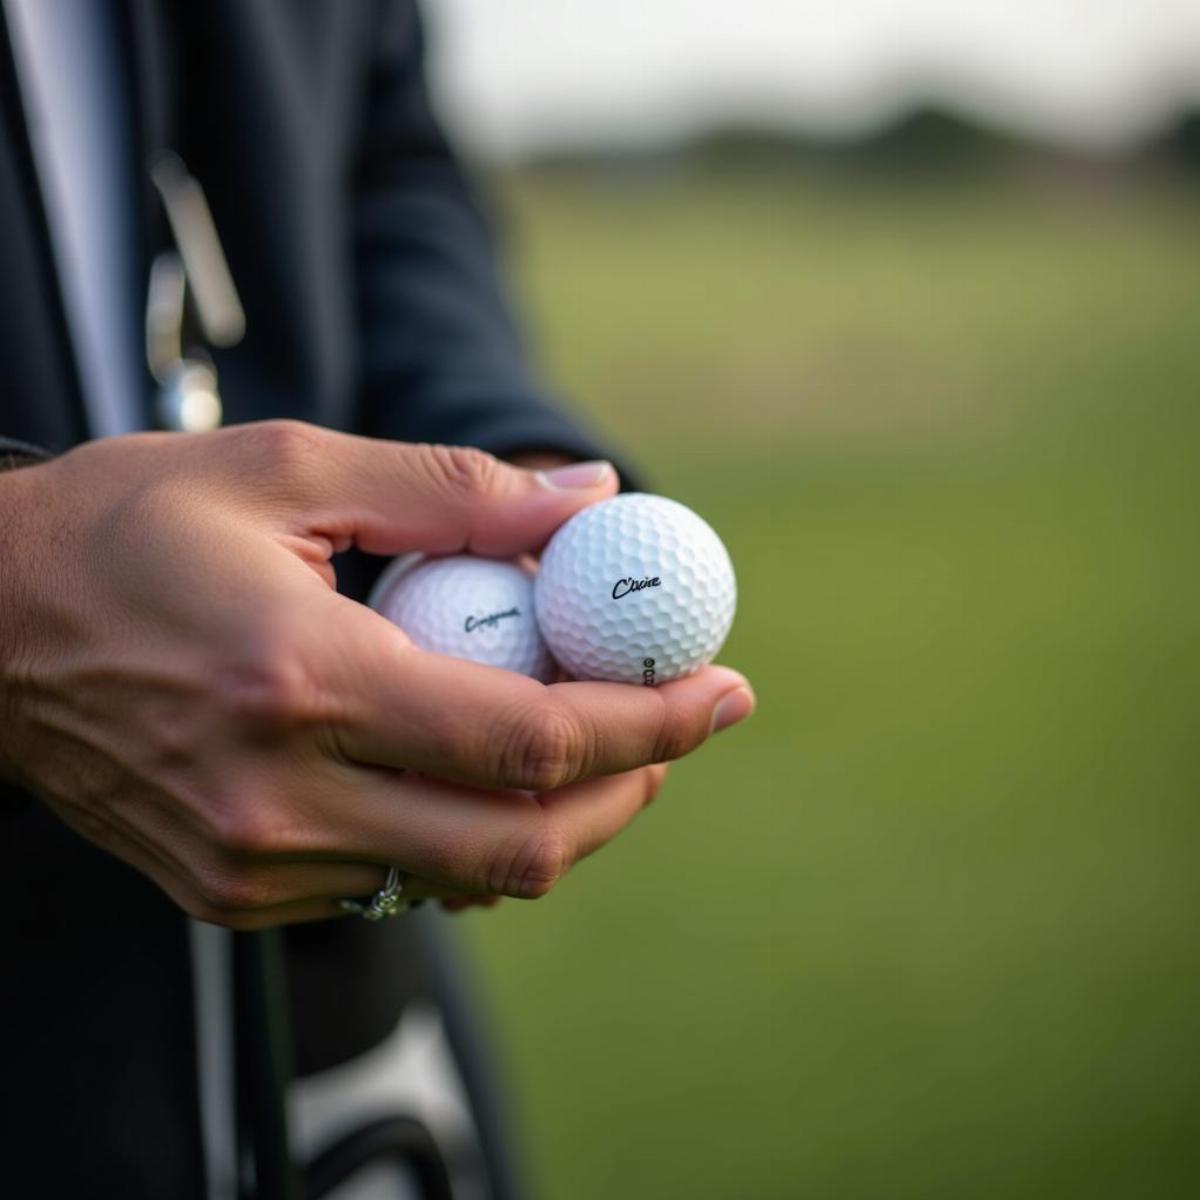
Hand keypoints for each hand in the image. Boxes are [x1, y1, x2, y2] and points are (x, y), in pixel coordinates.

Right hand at [0, 422, 753, 926]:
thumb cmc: (127, 529)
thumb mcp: (289, 469)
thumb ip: (453, 491)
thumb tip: (591, 499)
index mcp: (301, 683)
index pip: (530, 741)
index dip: (652, 723)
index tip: (722, 691)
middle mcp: (279, 799)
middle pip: (520, 843)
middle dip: (632, 789)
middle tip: (676, 723)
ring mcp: (253, 863)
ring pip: (466, 880)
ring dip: (559, 817)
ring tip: (596, 740)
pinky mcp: (232, 891)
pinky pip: (395, 887)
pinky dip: (470, 836)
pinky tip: (483, 771)